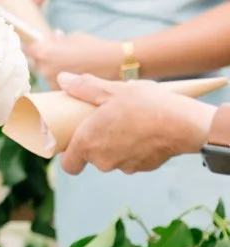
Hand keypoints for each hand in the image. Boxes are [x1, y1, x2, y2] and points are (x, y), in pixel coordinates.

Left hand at [23, 28, 120, 82]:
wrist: (113, 63)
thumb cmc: (93, 46)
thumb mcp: (72, 37)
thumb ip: (57, 40)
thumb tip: (51, 37)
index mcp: (44, 52)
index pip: (25, 48)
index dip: (28, 45)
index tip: (31, 43)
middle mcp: (44, 69)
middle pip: (35, 62)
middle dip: (43, 57)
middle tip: (57, 53)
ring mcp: (52, 83)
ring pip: (45, 73)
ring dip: (52, 69)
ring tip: (68, 64)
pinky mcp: (62, 92)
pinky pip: (55, 83)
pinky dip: (61, 79)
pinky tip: (73, 74)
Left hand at [54, 74, 214, 175]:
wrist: (183, 124)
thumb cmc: (144, 105)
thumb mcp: (112, 90)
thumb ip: (85, 87)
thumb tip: (63, 79)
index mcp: (88, 143)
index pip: (68, 164)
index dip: (69, 155)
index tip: (74, 141)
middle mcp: (103, 160)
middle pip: (92, 157)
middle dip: (97, 141)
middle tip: (105, 120)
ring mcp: (125, 166)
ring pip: (113, 157)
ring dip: (116, 144)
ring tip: (127, 121)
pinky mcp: (144, 167)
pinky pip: (133, 158)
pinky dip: (135, 147)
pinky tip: (144, 131)